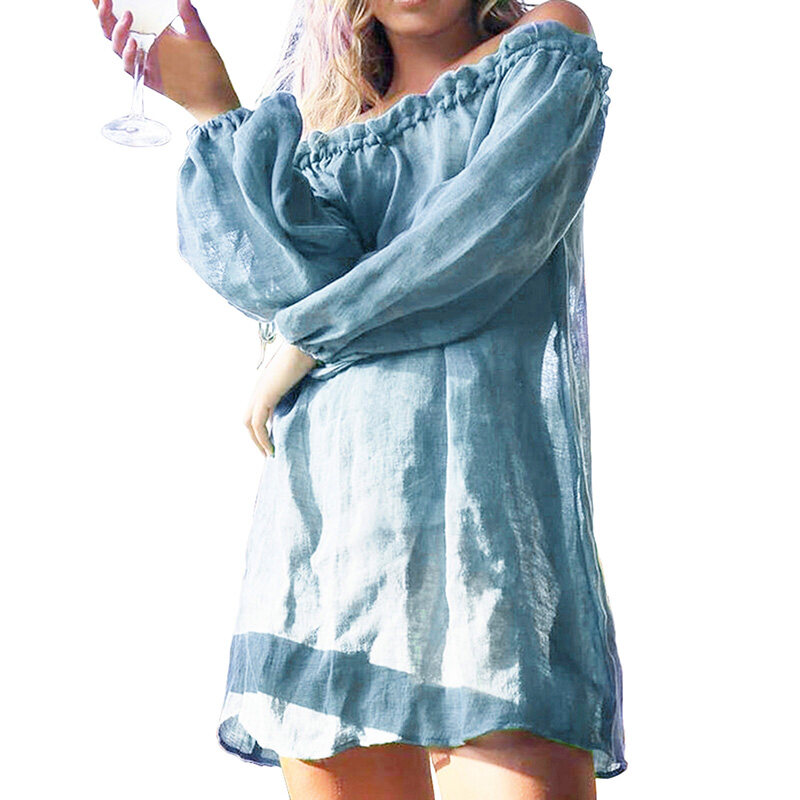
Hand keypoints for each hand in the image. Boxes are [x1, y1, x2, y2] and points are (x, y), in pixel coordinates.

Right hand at [94, 0, 239, 121]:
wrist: (215, 96)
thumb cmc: (208, 67)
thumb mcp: (200, 38)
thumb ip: (190, 17)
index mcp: (153, 31)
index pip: (124, 14)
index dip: (107, 5)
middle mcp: (145, 45)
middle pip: (112, 28)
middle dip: (104, 14)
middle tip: (105, 0)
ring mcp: (145, 62)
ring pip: (117, 46)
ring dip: (117, 31)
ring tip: (128, 17)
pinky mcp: (147, 78)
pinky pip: (129, 67)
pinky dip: (128, 55)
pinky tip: (134, 44)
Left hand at [243, 338, 318, 456]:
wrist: (307, 345)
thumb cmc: (310, 357)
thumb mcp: (304, 379)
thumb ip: (299, 391)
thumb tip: (308, 404)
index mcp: (267, 384)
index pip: (257, 412)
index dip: (262, 429)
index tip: (275, 442)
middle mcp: (259, 389)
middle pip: (247, 420)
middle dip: (256, 439)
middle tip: (269, 453)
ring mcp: (260, 392)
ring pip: (249, 423)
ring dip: (257, 441)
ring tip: (270, 454)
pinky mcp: (265, 395)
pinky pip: (258, 423)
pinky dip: (263, 438)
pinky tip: (272, 448)